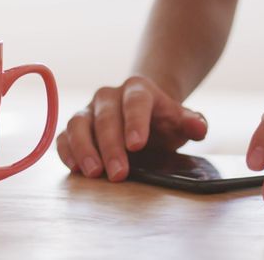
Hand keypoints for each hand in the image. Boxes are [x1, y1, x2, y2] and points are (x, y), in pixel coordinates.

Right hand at [56, 76, 208, 181]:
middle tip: (119, 174)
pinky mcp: (76, 126)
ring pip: (78, 123)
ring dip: (84, 149)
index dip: (135, 123)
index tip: (137, 146)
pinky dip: (66, 151)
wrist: (143, 115)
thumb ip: (192, 123)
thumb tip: (199, 127)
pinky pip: (64, 135)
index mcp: (138, 89)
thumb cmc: (163, 121)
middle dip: (111, 147)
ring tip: (93, 173)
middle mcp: (109, 96)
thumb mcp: (182, 121)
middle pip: (106, 118)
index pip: (135, 102)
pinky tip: (75, 168)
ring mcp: (89, 110)